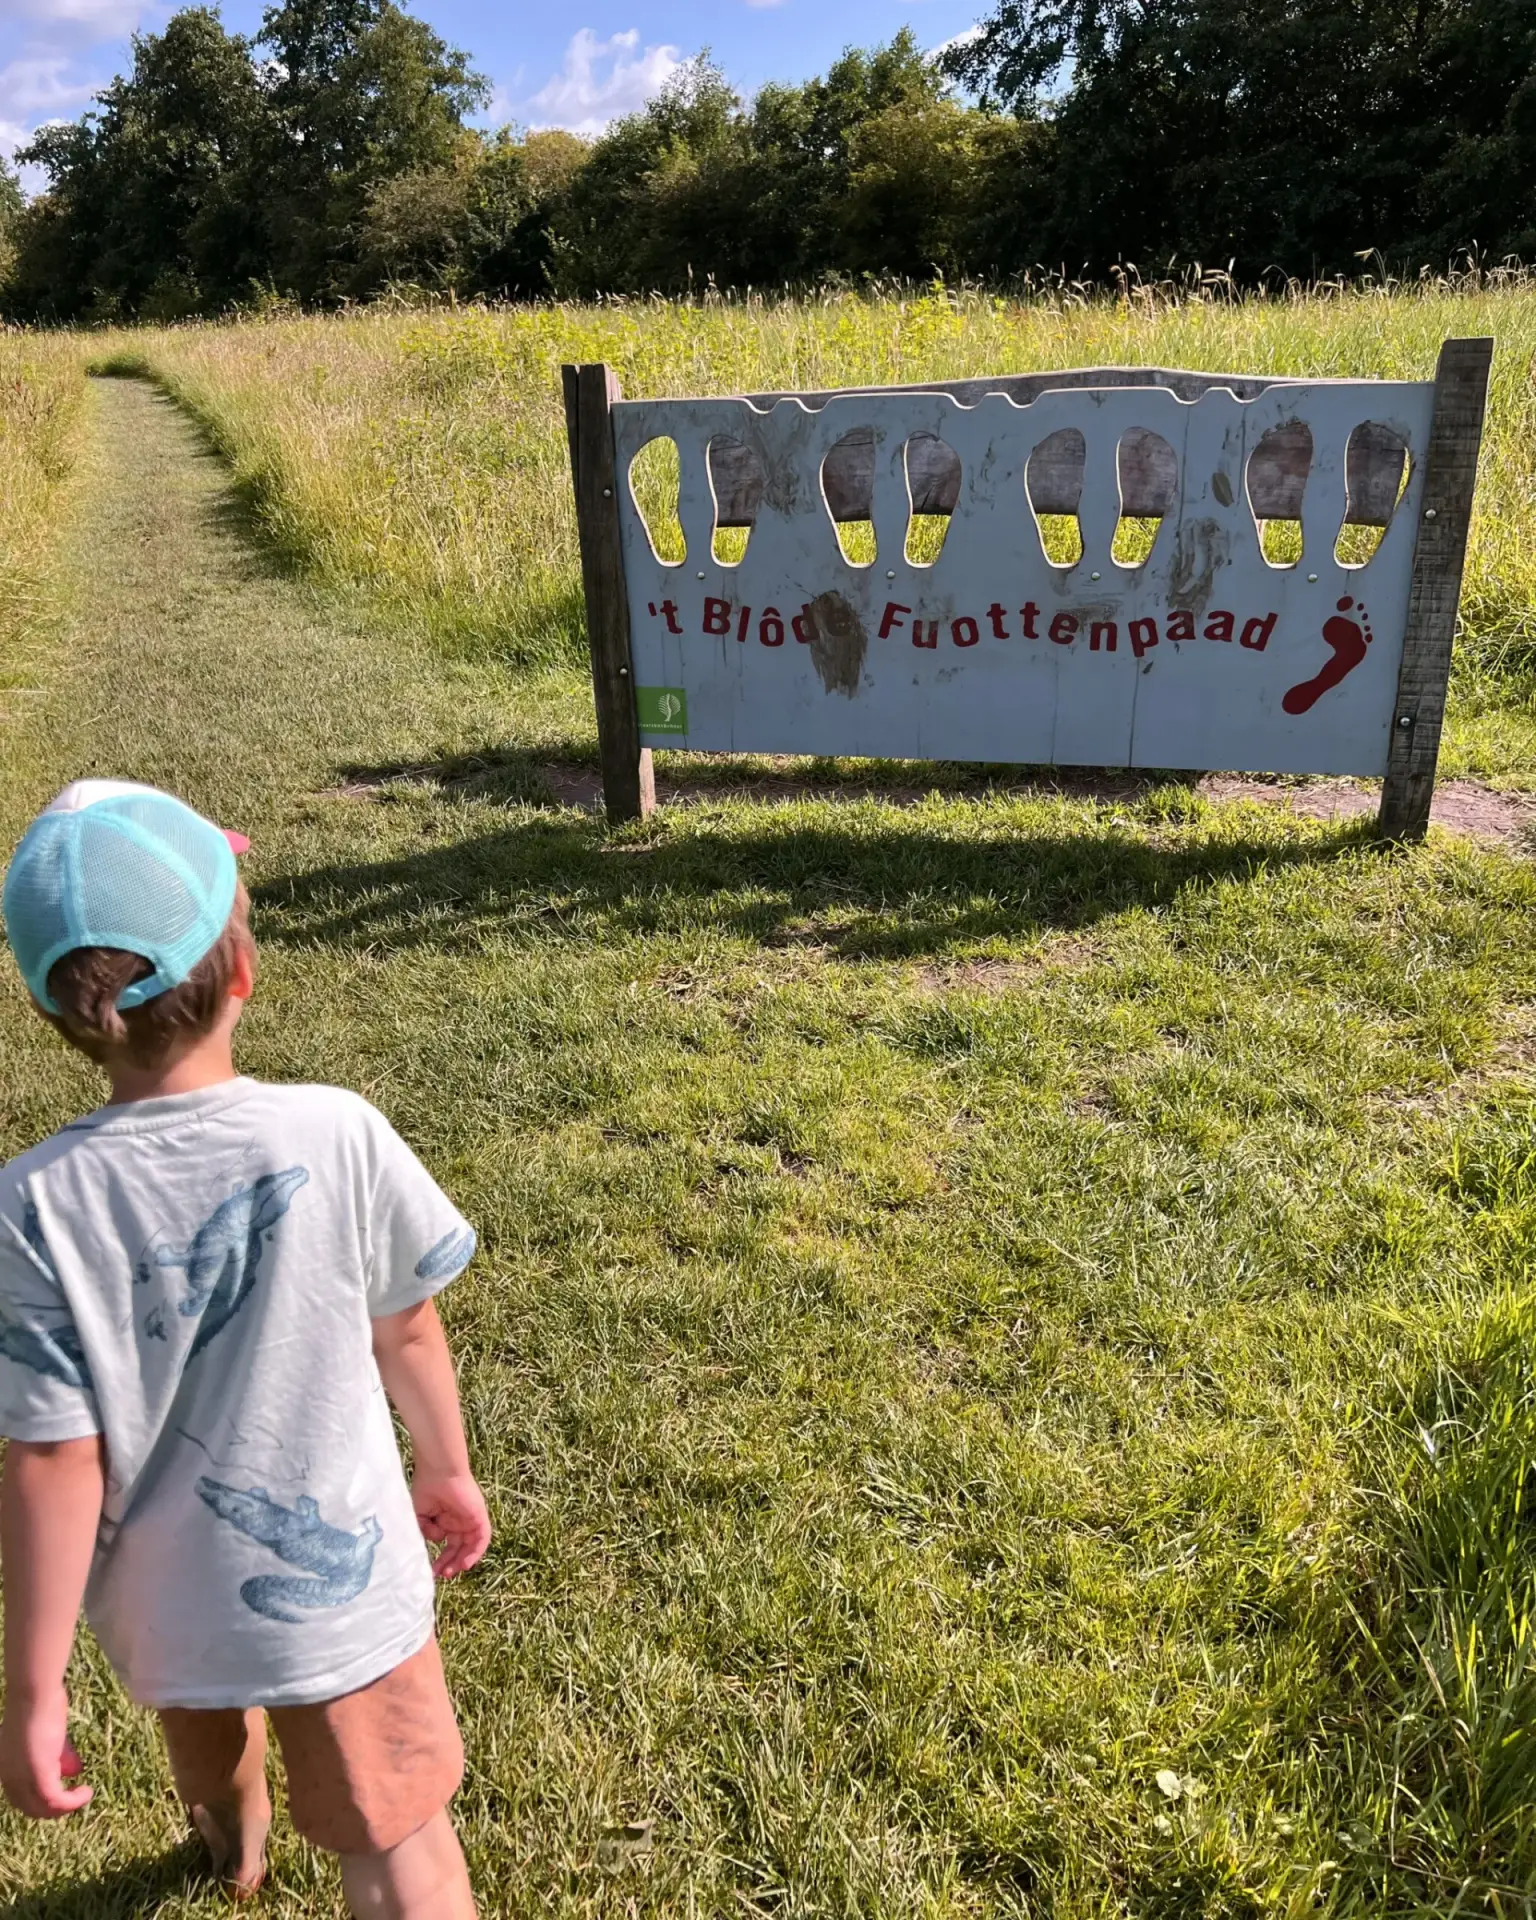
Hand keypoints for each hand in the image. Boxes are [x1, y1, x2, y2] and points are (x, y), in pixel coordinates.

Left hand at [0, 1687, 92, 1818]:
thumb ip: (56, 1752)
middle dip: (54, 1806)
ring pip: (42, 1809)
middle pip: (30, 1807)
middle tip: (75, 1796)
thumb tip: (73, 1770)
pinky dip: (72, 1802)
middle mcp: (8, 1778)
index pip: (21, 1794)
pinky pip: (56, 1801)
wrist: (35, 1693)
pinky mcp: (39, 1777)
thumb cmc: (40, 1703)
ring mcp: (22, 1779)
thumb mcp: (48, 1733)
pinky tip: (86, 1792)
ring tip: (83, 1794)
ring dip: (65, 1807)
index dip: (42, 1795)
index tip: (66, 1783)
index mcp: (5, 1766)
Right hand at [411, 1471, 490, 1579]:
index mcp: (447, 1521)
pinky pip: (482, 1538)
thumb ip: (426, 1531)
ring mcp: (471, 1520)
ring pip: (470, 1546)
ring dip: (462, 1561)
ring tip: (450, 1572)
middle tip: (440, 1575)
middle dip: (450, 1564)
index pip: (449, 1546)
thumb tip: (437, 1541)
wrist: (438, 1472)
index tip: (431, 1571)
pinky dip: (475, 1552)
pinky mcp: (479, 1517)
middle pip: (459, 1549)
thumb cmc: (426, 1488)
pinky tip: (464, 1564)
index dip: (441, 1560)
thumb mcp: (420, 1515)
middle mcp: (460, 1522)